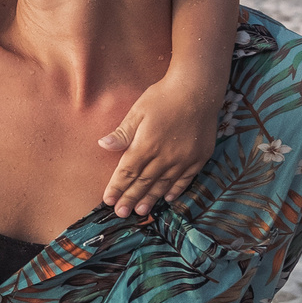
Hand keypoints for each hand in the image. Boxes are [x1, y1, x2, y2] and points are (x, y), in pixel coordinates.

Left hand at [99, 72, 222, 216]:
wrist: (198, 89)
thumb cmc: (164, 96)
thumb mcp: (138, 111)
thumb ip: (123, 133)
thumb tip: (103, 145)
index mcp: (146, 145)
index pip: (127, 172)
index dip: (117, 187)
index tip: (108, 200)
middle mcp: (164, 157)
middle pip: (144, 182)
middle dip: (130, 198)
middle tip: (121, 213)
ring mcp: (183, 159)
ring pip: (163, 184)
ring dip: (151, 198)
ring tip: (141, 211)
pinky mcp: (199, 157)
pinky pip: (185, 179)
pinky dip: (176, 190)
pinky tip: (168, 198)